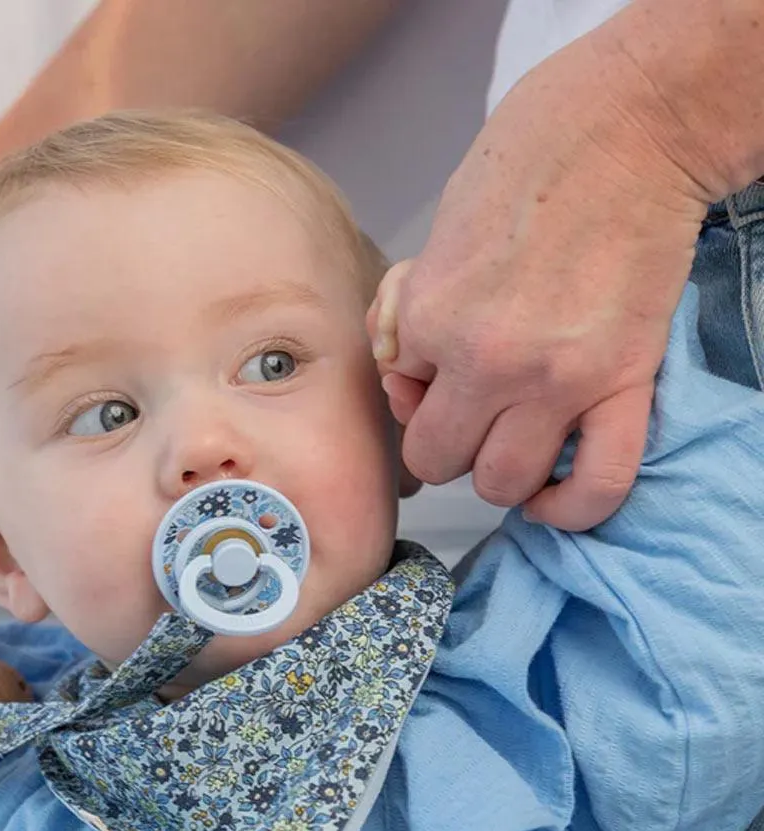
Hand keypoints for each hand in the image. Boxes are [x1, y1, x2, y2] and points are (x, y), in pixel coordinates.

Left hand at [369, 29, 710, 530]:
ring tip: (512, 443)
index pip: (400, 400)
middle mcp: (485, 363)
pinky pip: (598, 485)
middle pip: (441, 460)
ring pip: (503, 484)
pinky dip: (573, 507)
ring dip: (502, 474)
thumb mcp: (434, 237)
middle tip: (469, 413)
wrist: (625, 129)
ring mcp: (557, 382)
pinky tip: (554, 497)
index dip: (417, 390)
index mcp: (429, 320)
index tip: (439, 370)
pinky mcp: (623, 385)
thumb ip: (407, 313)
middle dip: (447, 443)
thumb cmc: (524, 166)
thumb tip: (402, 374)